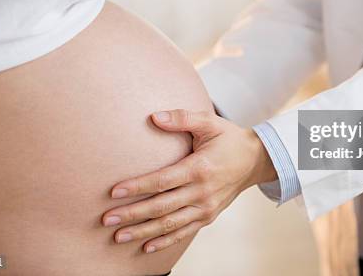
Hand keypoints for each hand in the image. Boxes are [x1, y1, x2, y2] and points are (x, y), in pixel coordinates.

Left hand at [102, 109, 276, 252]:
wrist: (256, 160)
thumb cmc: (229, 138)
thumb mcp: (209, 122)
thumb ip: (182, 118)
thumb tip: (154, 117)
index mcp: (199, 168)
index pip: (162, 181)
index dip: (138, 187)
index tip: (114, 192)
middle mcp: (202, 192)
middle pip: (161, 207)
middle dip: (132, 214)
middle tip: (106, 219)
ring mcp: (206, 207)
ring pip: (170, 224)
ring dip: (143, 231)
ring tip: (118, 236)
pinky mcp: (208, 216)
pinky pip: (184, 233)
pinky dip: (164, 241)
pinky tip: (146, 246)